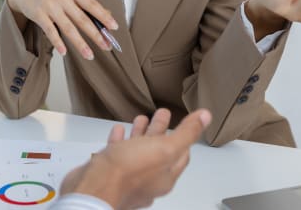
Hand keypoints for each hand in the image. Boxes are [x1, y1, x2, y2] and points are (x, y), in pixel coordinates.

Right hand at [7, 0, 118, 59]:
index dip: (104, 16)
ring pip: (68, 28)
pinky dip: (58, 42)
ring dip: (80, 43)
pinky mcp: (39, 15)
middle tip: (106, 47)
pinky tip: (64, 52)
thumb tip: (106, 15)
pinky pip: (51, 31)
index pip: (91, 4)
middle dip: (96, 34)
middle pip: (82, 19)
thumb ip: (83, 3)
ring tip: (89, 55)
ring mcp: (50, 6)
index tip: (114, 27)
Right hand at [60, 108, 211, 208]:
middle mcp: (148, 177)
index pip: (181, 154)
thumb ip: (186, 133)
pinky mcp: (110, 171)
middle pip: (158, 150)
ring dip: (141, 133)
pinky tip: (119, 131)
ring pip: (138, 150)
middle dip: (161, 130)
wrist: (94, 187)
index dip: (182, 137)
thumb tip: (206, 118)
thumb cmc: (128, 172)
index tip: (183, 122)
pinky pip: (118, 153)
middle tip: (162, 114)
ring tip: (141, 118)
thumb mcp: (165, 148)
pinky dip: (120, 140)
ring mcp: (128, 175)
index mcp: (165, 174)